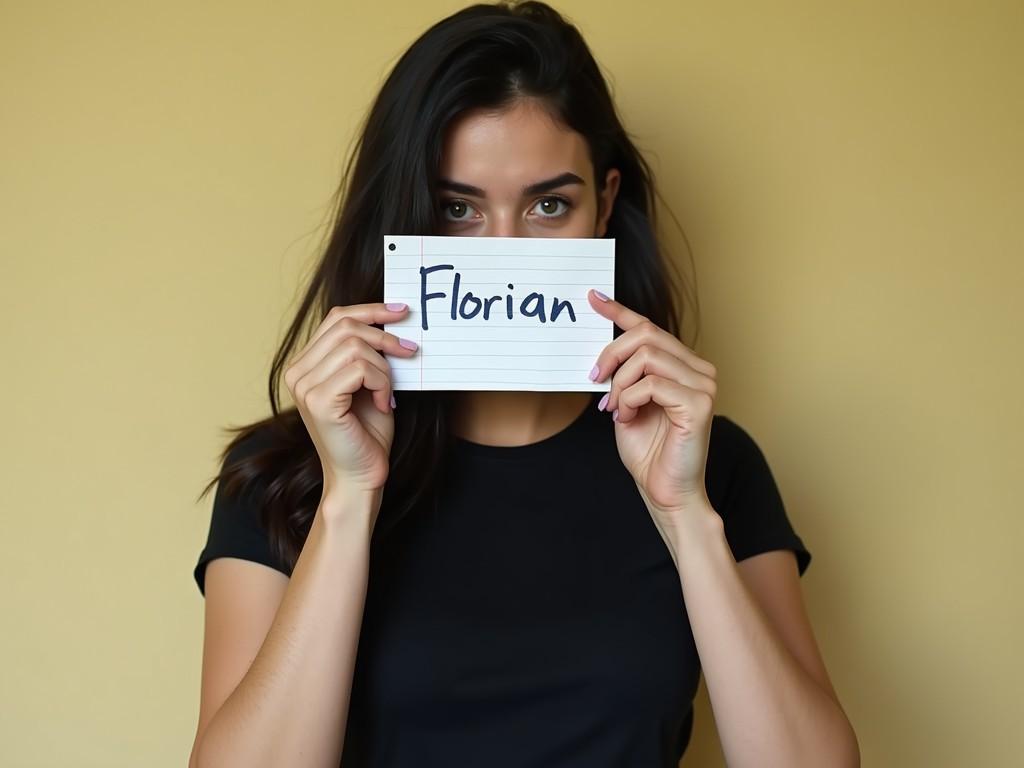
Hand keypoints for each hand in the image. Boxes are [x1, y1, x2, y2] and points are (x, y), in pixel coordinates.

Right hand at [283, 302, 418, 501]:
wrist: (362, 474)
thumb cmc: (366, 431)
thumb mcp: (367, 382)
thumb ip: (367, 352)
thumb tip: (392, 318)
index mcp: (304, 364)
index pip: (336, 318)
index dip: (371, 310)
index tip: (401, 311)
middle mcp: (297, 372)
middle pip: (346, 326)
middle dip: (384, 337)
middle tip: (410, 352)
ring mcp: (304, 386)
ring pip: (356, 347)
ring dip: (384, 368)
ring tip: (387, 393)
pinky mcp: (319, 401)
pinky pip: (361, 369)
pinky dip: (382, 383)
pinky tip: (382, 404)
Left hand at [587, 289, 717, 524]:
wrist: (665, 491)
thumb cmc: (649, 451)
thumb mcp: (626, 403)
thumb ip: (622, 375)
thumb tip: (602, 350)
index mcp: (683, 366)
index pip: (650, 327)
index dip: (619, 310)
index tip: (593, 298)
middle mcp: (698, 369)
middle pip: (645, 334)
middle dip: (611, 353)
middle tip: (595, 378)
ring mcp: (703, 384)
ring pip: (646, 357)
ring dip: (620, 384)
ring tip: (616, 410)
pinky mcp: (700, 403)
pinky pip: (651, 383)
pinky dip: (629, 399)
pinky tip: (627, 418)